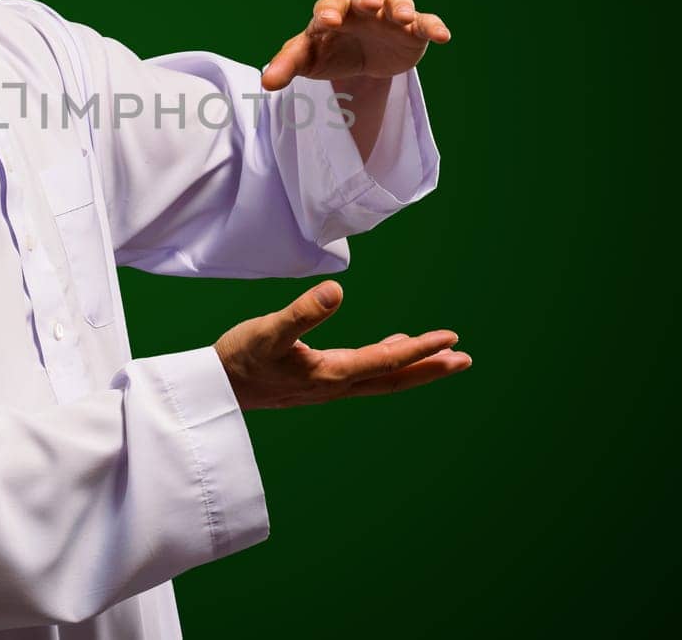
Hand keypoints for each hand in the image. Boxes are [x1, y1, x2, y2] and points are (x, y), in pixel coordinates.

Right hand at [212, 280, 470, 410]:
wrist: (216, 390)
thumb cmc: (240, 358)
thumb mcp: (268, 330)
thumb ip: (302, 311)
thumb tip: (337, 291)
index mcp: (331, 373)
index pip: (386, 360)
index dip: (420, 348)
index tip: (451, 338)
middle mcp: (336, 384)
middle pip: (394, 378)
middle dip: (430, 368)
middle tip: (465, 359)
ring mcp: (328, 386)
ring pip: (382, 377)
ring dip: (413, 367)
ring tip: (441, 356)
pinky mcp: (317, 382)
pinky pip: (364, 373)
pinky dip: (384, 361)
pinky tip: (388, 347)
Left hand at [261, 0, 450, 90]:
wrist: (360, 61)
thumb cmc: (329, 52)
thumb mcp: (307, 59)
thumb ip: (287, 65)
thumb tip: (267, 83)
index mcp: (334, 11)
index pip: (329, 5)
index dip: (328, 11)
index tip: (327, 22)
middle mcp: (362, 7)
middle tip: (366, 4)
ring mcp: (388, 16)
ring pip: (397, 1)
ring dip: (400, 6)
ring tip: (403, 17)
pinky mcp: (412, 30)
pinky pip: (424, 22)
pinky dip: (433, 25)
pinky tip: (443, 35)